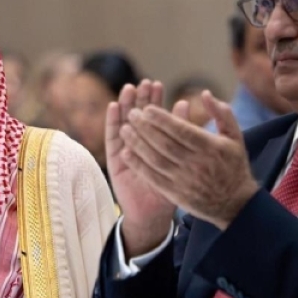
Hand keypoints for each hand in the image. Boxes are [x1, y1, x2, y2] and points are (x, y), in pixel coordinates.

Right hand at [107, 79, 176, 255]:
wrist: (155, 214)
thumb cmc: (172, 187)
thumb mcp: (182, 159)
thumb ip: (183, 131)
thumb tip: (185, 103)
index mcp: (156, 143)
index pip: (155, 117)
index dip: (155, 100)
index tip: (157, 84)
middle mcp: (140, 144)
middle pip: (138, 116)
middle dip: (141, 99)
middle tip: (144, 83)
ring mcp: (125, 151)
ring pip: (124, 123)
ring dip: (125, 105)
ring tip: (128, 89)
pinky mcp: (114, 160)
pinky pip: (112, 139)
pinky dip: (112, 122)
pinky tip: (113, 107)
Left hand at [120, 91, 259, 230]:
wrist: (235, 204)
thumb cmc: (234, 166)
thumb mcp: (235, 136)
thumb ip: (222, 113)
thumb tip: (204, 93)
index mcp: (210, 147)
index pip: (182, 130)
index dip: (163, 119)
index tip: (148, 108)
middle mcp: (196, 164)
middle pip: (165, 143)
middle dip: (145, 127)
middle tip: (132, 113)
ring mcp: (184, 180)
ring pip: (156, 159)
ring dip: (137, 144)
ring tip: (124, 129)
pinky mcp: (175, 194)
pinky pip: (153, 178)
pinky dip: (138, 165)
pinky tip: (126, 153)